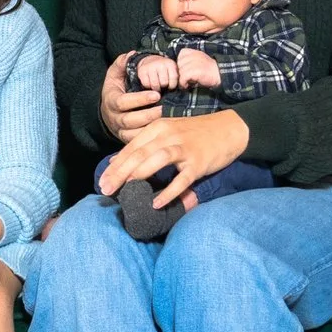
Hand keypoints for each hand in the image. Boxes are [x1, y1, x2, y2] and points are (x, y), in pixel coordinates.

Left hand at [97, 109, 249, 208]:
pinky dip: (169, 191)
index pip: (131, 147)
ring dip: (138, 176)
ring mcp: (185, 148)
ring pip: (157, 159)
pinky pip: (182, 178)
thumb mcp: (167, 132)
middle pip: (139, 153)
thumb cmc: (195, 133)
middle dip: (119, 173)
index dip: (115, 165)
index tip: (102, 181)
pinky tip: (156, 203)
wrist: (230, 128)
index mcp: (158, 128)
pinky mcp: (199, 162)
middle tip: (105, 190)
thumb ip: (144, 144)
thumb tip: (117, 160)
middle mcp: (169, 135)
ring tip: (124, 192)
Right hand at [101, 52, 161, 142]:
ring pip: (134, 134)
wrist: (109, 110)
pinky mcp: (126, 139)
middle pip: (130, 120)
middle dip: (148, 115)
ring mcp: (120, 130)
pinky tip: (163, 132)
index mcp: (111, 101)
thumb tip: (132, 54)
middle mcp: (114, 118)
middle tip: (165, 108)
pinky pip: (137, 142)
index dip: (139, 99)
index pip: (123, 102)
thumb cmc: (117, 89)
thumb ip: (123, 62)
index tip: (156, 94)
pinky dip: (150, 139)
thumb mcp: (115, 73)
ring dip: (151, 129)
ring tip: (167, 120)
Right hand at [134, 53, 180, 91]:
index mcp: (170, 63)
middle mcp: (160, 63)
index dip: (172, 86)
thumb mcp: (172, 70)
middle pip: (164, 83)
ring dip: (156, 88)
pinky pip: (146, 84)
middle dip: (164, 87)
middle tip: (162, 86)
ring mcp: (150, 67)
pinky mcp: (142, 71)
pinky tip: (150, 83)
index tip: (170, 86)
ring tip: (157, 86)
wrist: (149, 61)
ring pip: (155, 85)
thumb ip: (177, 78)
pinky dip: (148, 86)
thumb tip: (182, 87)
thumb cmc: (163, 69)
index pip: (173, 79)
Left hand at [173, 49, 222, 89]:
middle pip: (178, 64)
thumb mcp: (198, 61)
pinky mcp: (195, 71)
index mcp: (193, 51)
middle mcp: (193, 55)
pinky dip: (183, 83)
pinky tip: (187, 85)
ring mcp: (194, 62)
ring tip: (188, 82)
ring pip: (180, 71)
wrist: (220, 75)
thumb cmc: (208, 70)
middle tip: (186, 78)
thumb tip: (176, 69)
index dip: (181, 64)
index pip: (180, 55)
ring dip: (182, 79)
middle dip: (181, 72)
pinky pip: (183, 77)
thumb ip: (188, 61)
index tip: (186, 70)